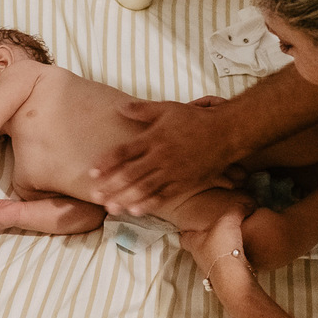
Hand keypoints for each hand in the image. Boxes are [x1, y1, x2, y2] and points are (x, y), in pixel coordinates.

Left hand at [89, 99, 235, 216]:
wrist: (225, 133)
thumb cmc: (194, 119)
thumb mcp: (167, 108)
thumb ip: (142, 110)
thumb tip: (120, 107)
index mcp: (153, 138)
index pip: (124, 152)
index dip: (107, 163)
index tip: (92, 172)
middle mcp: (160, 156)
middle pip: (130, 174)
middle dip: (111, 186)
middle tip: (95, 196)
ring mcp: (172, 172)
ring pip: (145, 188)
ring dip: (126, 199)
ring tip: (110, 208)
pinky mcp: (184, 182)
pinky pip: (163, 196)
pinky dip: (148, 204)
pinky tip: (135, 211)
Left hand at [179, 206, 248, 277]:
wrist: (232, 276)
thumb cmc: (222, 247)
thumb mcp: (228, 221)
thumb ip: (235, 211)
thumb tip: (245, 205)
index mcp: (195, 242)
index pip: (184, 236)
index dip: (185, 230)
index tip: (186, 226)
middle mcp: (200, 257)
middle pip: (198, 248)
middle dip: (204, 241)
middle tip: (212, 233)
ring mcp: (211, 270)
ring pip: (211, 258)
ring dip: (218, 252)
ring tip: (229, 244)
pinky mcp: (224, 278)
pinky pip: (225, 267)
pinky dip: (230, 262)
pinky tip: (239, 257)